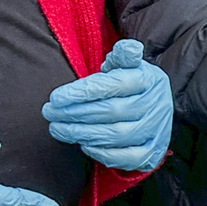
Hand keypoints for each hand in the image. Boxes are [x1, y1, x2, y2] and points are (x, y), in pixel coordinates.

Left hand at [42, 39, 172, 171]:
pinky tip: (84, 145)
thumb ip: (121, 56)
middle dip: (75, 113)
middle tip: (49, 113)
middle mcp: (156, 104)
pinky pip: (128, 158)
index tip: (55, 97)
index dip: (83, 92)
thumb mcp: (126, 65)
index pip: (114, 85)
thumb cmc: (130, 84)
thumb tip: (128, 47)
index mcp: (148, 79)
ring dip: (82, 133)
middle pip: (112, 111)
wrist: (154, 107)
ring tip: (58, 129)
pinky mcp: (153, 152)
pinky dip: (103, 153)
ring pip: (117, 135)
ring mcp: (156, 130)